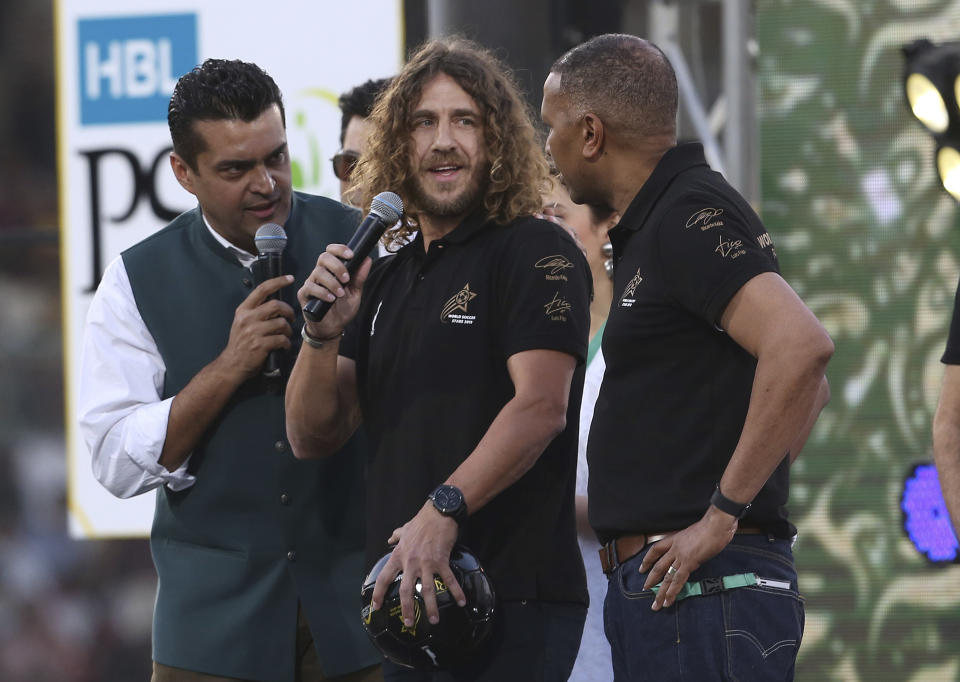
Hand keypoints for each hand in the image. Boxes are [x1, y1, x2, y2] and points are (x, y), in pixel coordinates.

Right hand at [219, 275, 294, 379]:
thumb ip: (256, 311)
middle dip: (289, 311)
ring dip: (288, 330)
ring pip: (281, 323)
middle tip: (291, 318)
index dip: (278, 282)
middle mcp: (247, 318)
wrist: (232, 364)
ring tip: (285, 335)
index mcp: (243, 310)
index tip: (289, 278)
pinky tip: (283, 346)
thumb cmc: (240, 343)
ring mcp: (253, 332)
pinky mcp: (260, 345)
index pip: (262, 289)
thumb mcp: (242, 322)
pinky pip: (282, 339)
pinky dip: (286, 343)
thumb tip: (276, 303)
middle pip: (276, 305)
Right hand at [297, 244, 371, 338]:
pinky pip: (310, 288)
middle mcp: (320, 273)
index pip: (331, 251)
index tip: (351, 255)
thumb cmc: (342, 309)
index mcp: (332, 270)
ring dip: (332, 282)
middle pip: (323, 257)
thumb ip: (360, 277)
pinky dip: (322, 292)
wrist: (332, 328)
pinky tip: (331, 298)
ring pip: (318, 272)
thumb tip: (367, 260)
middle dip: (337, 266)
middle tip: (346, 279)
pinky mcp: (304, 294)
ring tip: (340, 294)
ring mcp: (311, 283)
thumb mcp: (355, 293)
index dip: (340, 249)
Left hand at [370, 502, 465, 626]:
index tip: (376, 606)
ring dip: (431, 607)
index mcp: (399, 555)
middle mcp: (411, 562)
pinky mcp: (441, 560)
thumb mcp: (405, 528)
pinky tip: (461, 601)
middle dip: (407, 609)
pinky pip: (449, 579)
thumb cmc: (422, 521)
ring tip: (433, 620)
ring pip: (427, 589)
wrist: (439, 513)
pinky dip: (456, 591)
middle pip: (405, 590)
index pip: (384, 577)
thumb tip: (390, 538)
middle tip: (409, 623)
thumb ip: (397, 536)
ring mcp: (426, 562)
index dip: (379, 593)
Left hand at [639, 505, 737, 610]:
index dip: (648, 559)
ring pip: (666, 576)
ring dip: (660, 592)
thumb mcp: (696, 533)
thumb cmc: (712, 526)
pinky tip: (668, 601)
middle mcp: (675, 548)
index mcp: (675, 539)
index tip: (642, 568)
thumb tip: (696, 548)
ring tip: (656, 604)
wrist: (716, 524)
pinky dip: (672, 592)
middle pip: (659, 566)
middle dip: (651, 579)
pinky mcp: (689, 563)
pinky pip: (677, 580)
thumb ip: (692, 542)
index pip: (656, 549)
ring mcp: (680, 556)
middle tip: (645, 589)